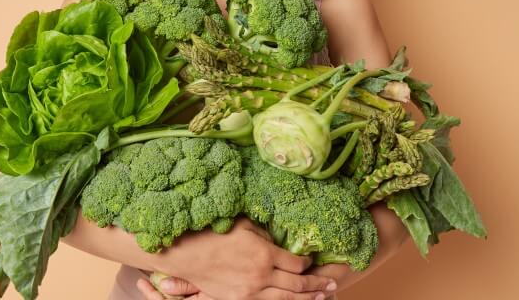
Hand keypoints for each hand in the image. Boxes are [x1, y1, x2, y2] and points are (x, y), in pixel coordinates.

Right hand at [147, 217, 337, 299]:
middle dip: (317, 284)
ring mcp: (251, 291)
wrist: (186, 254)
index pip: (296, 263)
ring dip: (307, 299)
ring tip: (322, 297)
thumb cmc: (213, 234)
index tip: (311, 259)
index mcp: (264, 253)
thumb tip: (278, 242)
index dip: (307, 262)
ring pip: (286, 299)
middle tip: (333, 283)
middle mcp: (261, 275)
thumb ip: (265, 234)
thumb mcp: (244, 226)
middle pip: (297, 285)